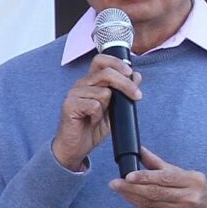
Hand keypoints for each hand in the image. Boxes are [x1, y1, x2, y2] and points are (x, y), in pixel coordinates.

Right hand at [53, 54, 138, 171]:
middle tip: (137, 96)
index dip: (117, 63)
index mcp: (90, 81)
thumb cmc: (92, 127)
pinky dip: (97, 116)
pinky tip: (91, 121)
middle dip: (126, 84)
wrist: (76, 147)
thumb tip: (136, 76)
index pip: (101, 60)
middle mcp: (81, 84)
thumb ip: (123, 92)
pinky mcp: (69, 105)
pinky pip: (94, 105)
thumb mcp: (114, 108)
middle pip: (107, 73)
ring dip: (107, 107)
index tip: (130, 72)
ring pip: (103, 92)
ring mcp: (73, 94)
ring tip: (99, 117)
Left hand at [111, 147, 206, 207]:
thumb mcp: (184, 174)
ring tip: (118, 188)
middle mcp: (188, 197)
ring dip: (131, 195)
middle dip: (132, 188)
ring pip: (150, 203)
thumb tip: (141, 150)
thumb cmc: (196, 190)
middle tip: (115, 183)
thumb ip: (160, 164)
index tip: (128, 175)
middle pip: (155, 192)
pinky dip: (137, 203)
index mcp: (193, 181)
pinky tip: (128, 197)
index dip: (145, 177)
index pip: (165, 178)